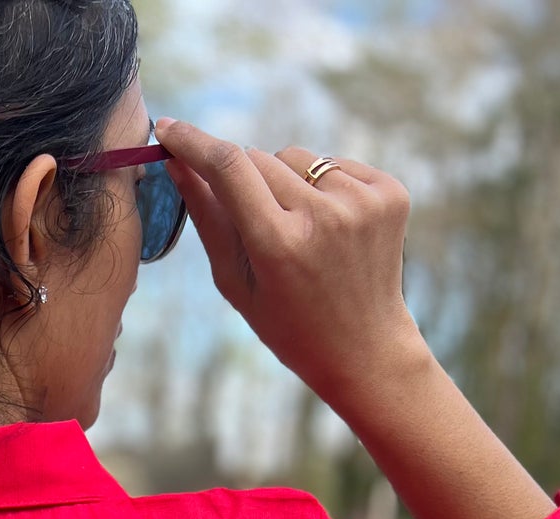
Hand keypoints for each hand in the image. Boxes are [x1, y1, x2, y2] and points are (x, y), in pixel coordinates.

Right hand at [154, 117, 426, 411]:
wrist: (364, 348)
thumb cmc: (287, 325)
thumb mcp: (235, 281)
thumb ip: (206, 217)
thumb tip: (176, 161)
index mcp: (279, 246)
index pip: (228, 167)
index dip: (193, 142)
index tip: (169, 129)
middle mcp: (324, 217)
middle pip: (259, 158)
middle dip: (244, 179)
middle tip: (257, 227)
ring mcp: (362, 202)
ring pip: (296, 156)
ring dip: (286, 182)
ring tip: (300, 232)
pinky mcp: (390, 192)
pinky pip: (334, 164)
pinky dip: (323, 187)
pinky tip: (332, 229)